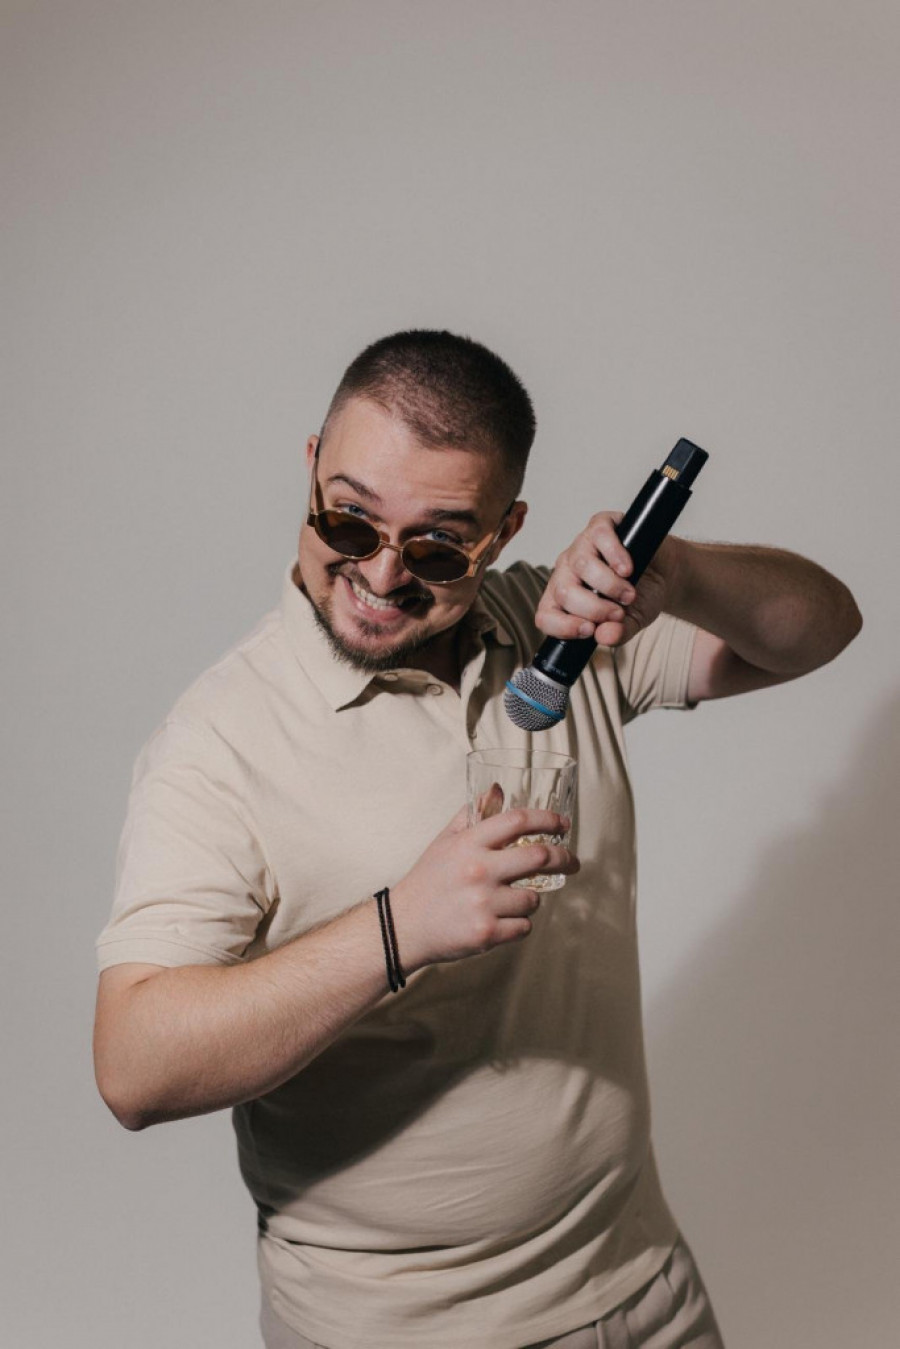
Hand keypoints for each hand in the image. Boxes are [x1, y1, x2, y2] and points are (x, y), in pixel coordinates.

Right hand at [390, 804, 578, 969]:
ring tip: (514, 899)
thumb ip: (472, 814)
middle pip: (540, 856)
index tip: (563, 824)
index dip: (548, 819)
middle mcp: (478, 871)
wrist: (403, 926)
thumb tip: (497, 789)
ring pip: (534, 898)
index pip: (518, 820)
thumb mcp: (445, 841)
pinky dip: (519, 924)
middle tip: (572, 861)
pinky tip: (502, 920)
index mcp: (469, 843)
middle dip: (565, 858)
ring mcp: (484, 903)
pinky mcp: (487, 933)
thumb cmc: (427, 881)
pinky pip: (524, 926)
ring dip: (532, 898)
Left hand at [535, 512, 680, 646]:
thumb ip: (617, 633)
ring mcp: (581, 546)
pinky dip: (615, 555)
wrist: (665, 574)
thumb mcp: (632, 622)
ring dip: (609, 585)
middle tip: (619, 613)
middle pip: (564, 591)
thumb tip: (605, 636)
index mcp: (564, 599)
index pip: (545, 616)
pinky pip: (599, 536)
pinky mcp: (601, 525)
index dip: (563, 627)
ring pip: (581, 564)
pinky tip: (628, 569)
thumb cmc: (640, 597)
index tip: (590, 630)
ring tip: (629, 594)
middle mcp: (567, 571)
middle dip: (594, 609)